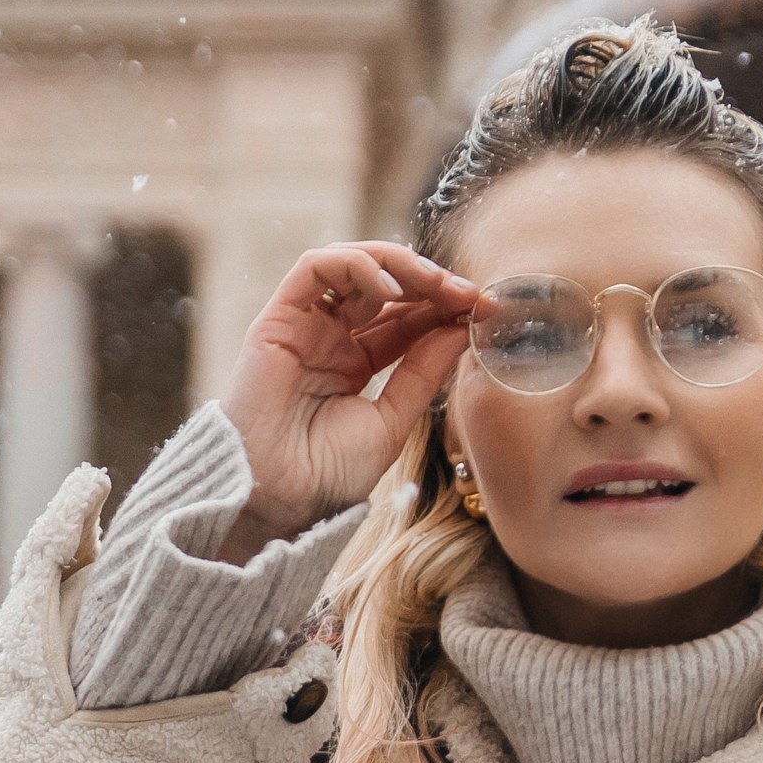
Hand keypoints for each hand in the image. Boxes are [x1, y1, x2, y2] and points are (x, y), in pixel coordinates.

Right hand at [218, 244, 477, 555]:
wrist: (278, 499)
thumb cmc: (328, 473)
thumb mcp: (393, 418)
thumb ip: (424, 370)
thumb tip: (462, 325)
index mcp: (355, 363)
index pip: (406, 317)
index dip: (445, 306)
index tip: (485, 308)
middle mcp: (329, 338)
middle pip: (384, 286)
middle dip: (430, 281)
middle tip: (466, 293)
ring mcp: (303, 326)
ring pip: (350, 264)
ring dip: (397, 263)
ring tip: (434, 284)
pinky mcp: (277, 319)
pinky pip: (314, 268)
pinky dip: (355, 264)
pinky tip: (390, 286)